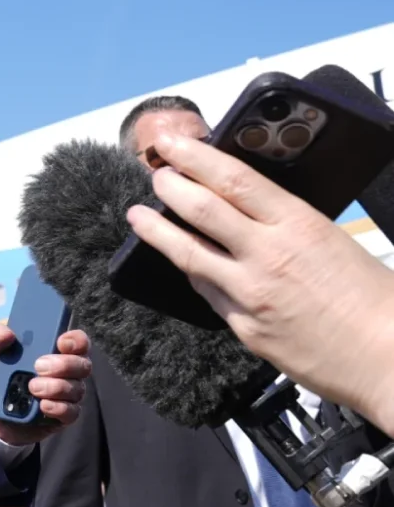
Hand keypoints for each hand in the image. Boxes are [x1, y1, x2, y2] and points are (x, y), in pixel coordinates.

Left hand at [0, 323, 90, 444]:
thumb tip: (7, 332)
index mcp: (52, 350)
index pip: (78, 341)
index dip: (76, 340)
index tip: (60, 342)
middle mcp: (66, 371)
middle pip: (82, 365)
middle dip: (64, 364)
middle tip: (38, 366)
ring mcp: (66, 394)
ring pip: (76, 388)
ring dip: (56, 387)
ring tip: (32, 387)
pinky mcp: (62, 416)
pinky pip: (71, 412)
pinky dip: (58, 408)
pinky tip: (43, 405)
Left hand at [124, 131, 393, 429]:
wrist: (388, 360)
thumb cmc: (375, 300)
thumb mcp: (334, 241)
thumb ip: (287, 225)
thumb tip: (249, 209)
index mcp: (298, 225)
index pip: (234, 179)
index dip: (195, 158)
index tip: (172, 146)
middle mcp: (267, 256)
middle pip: (201, 210)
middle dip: (169, 186)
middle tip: (154, 174)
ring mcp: (250, 294)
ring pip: (188, 253)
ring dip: (156, 230)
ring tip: (137, 216)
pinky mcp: (243, 327)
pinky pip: (206, 292)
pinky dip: (191, 271)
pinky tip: (180, 261)